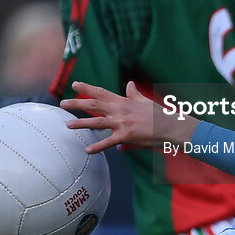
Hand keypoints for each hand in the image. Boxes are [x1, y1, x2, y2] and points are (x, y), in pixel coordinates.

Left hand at [60, 81, 196, 153]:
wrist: (172, 126)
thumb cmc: (160, 114)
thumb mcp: (146, 100)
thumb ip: (134, 93)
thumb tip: (129, 84)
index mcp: (124, 101)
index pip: (102, 92)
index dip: (87, 88)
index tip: (75, 84)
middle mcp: (121, 110)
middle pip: (95, 105)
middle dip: (77, 103)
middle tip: (62, 103)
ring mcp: (123, 124)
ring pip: (98, 122)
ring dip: (81, 123)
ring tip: (68, 124)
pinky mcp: (127, 137)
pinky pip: (109, 142)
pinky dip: (98, 146)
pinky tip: (87, 150)